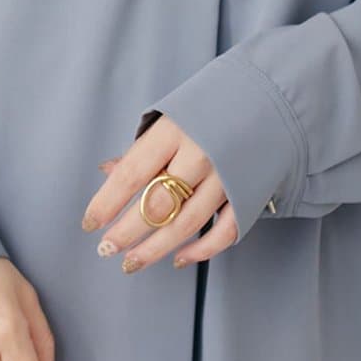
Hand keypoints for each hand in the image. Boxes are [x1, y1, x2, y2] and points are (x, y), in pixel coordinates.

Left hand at [80, 114, 237, 273]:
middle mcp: (200, 153)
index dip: (107, 202)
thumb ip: (143, 150)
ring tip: (131, 262)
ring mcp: (227, 176)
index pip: (131, 173)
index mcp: (174, 130)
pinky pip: (225, 232)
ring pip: (186, 224)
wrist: (271, 97)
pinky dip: (202, 250)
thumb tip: (107, 172)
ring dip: (155, 249)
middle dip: (127, 232)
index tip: (89, 223)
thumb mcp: (172, 118)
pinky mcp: (249, 193)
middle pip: (156, 204)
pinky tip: (179, 258)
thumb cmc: (211, 108)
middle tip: (106, 249)